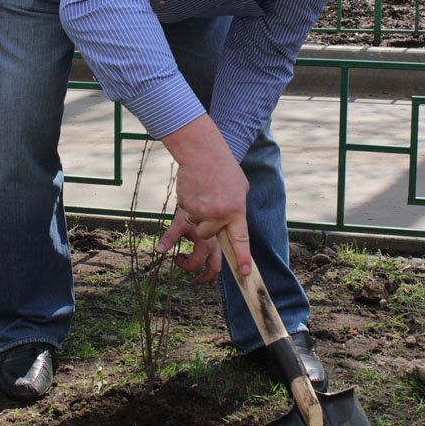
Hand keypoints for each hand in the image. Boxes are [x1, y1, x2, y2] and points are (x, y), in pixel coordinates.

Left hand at [156, 207, 221, 284]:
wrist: (201, 199)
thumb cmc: (188, 212)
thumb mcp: (177, 224)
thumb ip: (168, 238)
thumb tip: (158, 251)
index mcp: (205, 243)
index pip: (196, 264)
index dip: (184, 265)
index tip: (176, 258)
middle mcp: (215, 245)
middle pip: (214, 268)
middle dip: (205, 278)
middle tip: (195, 282)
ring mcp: (218, 244)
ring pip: (219, 264)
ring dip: (212, 274)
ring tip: (207, 282)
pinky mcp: (218, 241)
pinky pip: (219, 257)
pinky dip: (215, 265)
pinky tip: (211, 269)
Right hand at [161, 114, 251, 275]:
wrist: (203, 153)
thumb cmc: (224, 168)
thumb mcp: (240, 188)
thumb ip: (237, 208)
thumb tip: (232, 223)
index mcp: (236, 211)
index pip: (240, 240)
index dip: (242, 257)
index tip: (244, 272)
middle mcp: (220, 215)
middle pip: (207, 236)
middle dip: (204, 230)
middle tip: (205, 216)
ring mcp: (202, 211)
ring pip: (195, 226)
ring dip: (196, 215)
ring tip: (202, 194)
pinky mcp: (186, 206)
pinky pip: (184, 214)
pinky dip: (185, 208)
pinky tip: (180, 213)